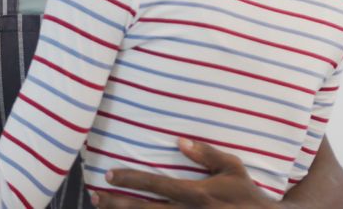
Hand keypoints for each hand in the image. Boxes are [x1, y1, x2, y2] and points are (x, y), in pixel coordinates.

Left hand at [92, 138, 275, 208]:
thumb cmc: (246, 194)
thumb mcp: (233, 167)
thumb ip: (207, 154)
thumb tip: (180, 141)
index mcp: (197, 194)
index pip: (156, 185)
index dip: (131, 179)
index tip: (110, 174)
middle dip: (117, 204)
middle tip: (96, 197)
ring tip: (103, 208)